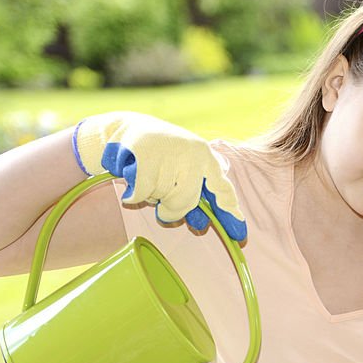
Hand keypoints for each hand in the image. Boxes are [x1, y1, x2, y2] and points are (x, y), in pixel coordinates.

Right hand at [72, 111, 245, 240]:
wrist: (123, 129)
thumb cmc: (158, 154)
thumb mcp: (182, 168)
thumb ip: (194, 193)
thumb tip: (201, 224)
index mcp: (205, 155)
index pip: (221, 188)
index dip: (229, 211)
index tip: (239, 233)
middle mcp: (192, 153)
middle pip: (187, 201)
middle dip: (172, 208)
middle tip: (161, 203)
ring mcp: (170, 153)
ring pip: (162, 198)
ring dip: (150, 195)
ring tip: (146, 175)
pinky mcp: (145, 156)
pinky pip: (142, 193)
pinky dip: (134, 194)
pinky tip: (131, 177)